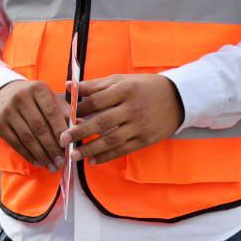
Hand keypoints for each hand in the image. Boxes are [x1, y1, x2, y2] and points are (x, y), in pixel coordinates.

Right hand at [0, 80, 69, 172]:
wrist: (3, 94)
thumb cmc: (34, 99)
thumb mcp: (50, 98)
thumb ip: (65, 111)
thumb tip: (82, 126)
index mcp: (37, 88)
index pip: (52, 112)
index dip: (60, 131)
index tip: (69, 146)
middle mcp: (20, 97)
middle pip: (39, 127)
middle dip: (52, 148)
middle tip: (62, 162)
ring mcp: (7, 110)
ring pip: (27, 138)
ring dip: (42, 155)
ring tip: (52, 166)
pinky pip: (15, 143)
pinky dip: (28, 155)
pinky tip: (38, 162)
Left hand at [61, 74, 183, 164]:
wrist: (177, 99)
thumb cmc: (143, 87)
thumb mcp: (120, 80)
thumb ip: (94, 85)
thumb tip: (69, 87)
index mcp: (124, 90)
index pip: (97, 101)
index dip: (79, 109)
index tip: (65, 115)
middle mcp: (132, 109)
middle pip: (102, 122)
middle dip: (80, 132)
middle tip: (63, 139)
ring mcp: (139, 126)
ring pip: (112, 140)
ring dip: (91, 148)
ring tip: (74, 154)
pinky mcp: (145, 140)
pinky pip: (123, 150)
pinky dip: (107, 156)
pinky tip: (93, 160)